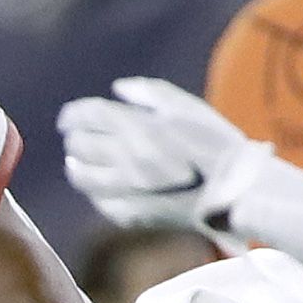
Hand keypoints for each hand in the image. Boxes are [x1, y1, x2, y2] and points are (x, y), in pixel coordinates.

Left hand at [58, 77, 269, 236]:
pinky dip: (95, 190)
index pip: (88, 115)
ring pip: (82, 176)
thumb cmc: (215, 144)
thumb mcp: (189, 107)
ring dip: (76, 165)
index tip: (68, 119)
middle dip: (75, 139)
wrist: (235, 192)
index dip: (73, 116)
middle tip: (75, 138)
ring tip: (76, 161)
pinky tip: (99, 185)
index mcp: (138, 126)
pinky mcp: (128, 213)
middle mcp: (125, 157)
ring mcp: (124, 188)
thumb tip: (118, 89)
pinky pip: (99, 200)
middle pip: (80, 145)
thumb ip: (150, 93)